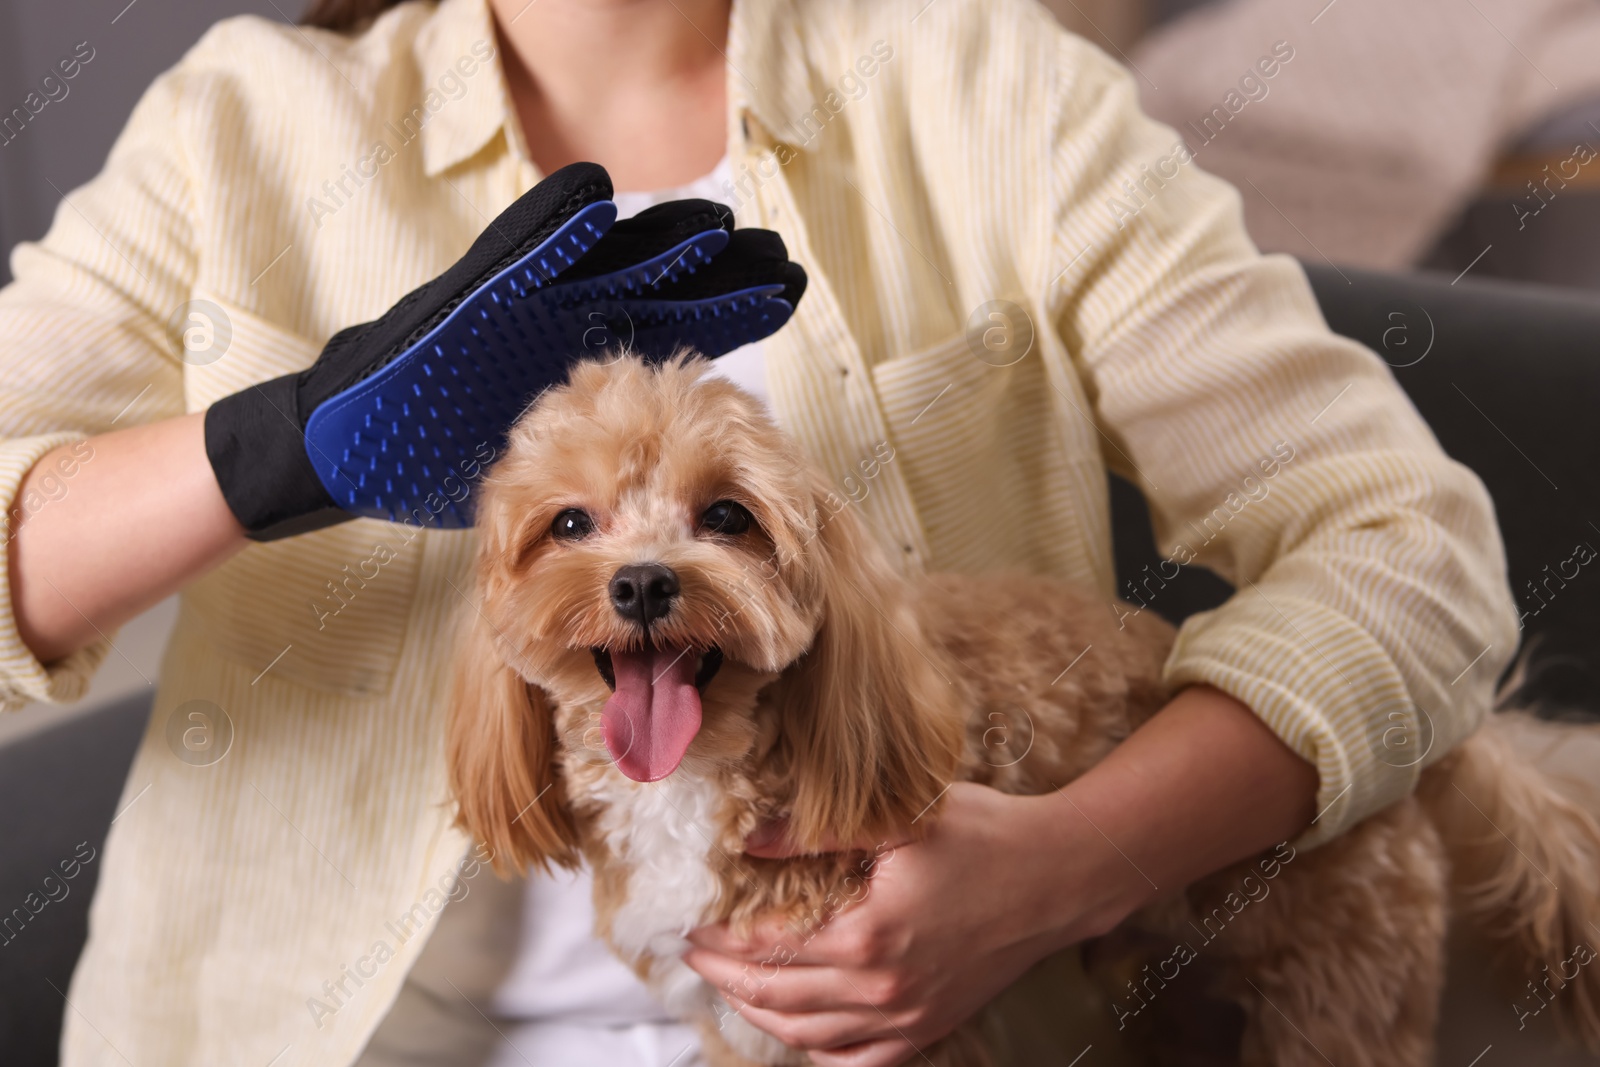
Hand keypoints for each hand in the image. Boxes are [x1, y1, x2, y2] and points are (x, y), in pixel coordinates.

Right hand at [203, 161, 804, 539]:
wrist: (349, 444)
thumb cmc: (438, 443)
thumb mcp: (534, 446)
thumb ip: (592, 430)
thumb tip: (663, 437)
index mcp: (584, 357)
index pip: (675, 323)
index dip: (731, 306)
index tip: (786, 292)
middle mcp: (560, 320)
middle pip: (657, 284)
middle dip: (716, 271)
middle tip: (777, 258)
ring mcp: (519, 303)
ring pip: (601, 260)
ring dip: (657, 242)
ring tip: (716, 224)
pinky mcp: (469, 296)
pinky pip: (513, 255)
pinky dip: (552, 228)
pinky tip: (594, 199)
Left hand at [684, 782, 1147, 1066]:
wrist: (1058, 876)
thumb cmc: (985, 836)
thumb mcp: (900, 819)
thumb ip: (818, 834)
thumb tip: (750, 839)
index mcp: (867, 934)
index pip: (765, 947)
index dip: (719, 937)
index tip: (691, 921)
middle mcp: (882, 989)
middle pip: (774, 997)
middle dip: (723, 976)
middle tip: (695, 952)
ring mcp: (907, 1017)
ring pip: (807, 1036)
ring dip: (758, 1013)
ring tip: (731, 984)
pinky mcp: (928, 1028)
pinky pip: (856, 1059)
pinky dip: (816, 1048)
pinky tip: (797, 1027)